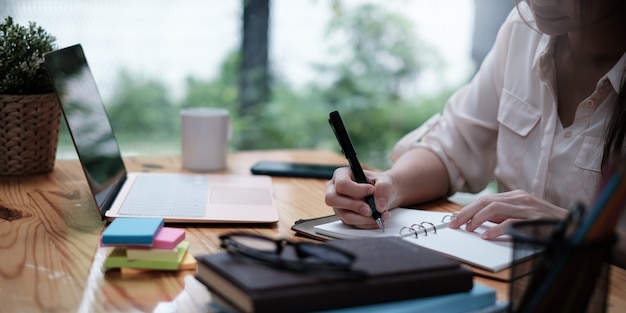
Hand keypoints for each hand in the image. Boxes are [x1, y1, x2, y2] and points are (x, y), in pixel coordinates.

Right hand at [325, 167, 392, 228]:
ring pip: (345, 215)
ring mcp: (338, 205)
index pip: (342, 184)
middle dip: (355, 206)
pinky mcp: (344, 216)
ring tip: (380, 215)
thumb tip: (379, 206)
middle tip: (370, 210)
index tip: (372, 191)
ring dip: (364, 218)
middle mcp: (335, 190)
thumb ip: (383, 189)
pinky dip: (367, 223)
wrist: (383, 194)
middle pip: (333, 200)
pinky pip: (353, 224)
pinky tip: (376, 219)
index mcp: (341, 175)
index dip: (357, 190)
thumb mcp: (385, 181)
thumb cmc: (379, 184)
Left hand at [447, 189, 568, 238]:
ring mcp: (527, 208)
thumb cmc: (547, 225)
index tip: (454, 220)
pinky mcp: (534, 219)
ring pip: (494, 208)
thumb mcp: (521, 217)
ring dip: (477, 219)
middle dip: (466, 213)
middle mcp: (520, 198)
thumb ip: (503, 217)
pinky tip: (486, 236)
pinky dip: (496, 229)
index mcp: (516, 197)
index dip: (467, 210)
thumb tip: (478, 222)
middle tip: (453, 225)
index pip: (485, 200)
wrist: (575, 228)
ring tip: (468, 229)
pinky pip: (510, 222)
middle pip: (485, 201)